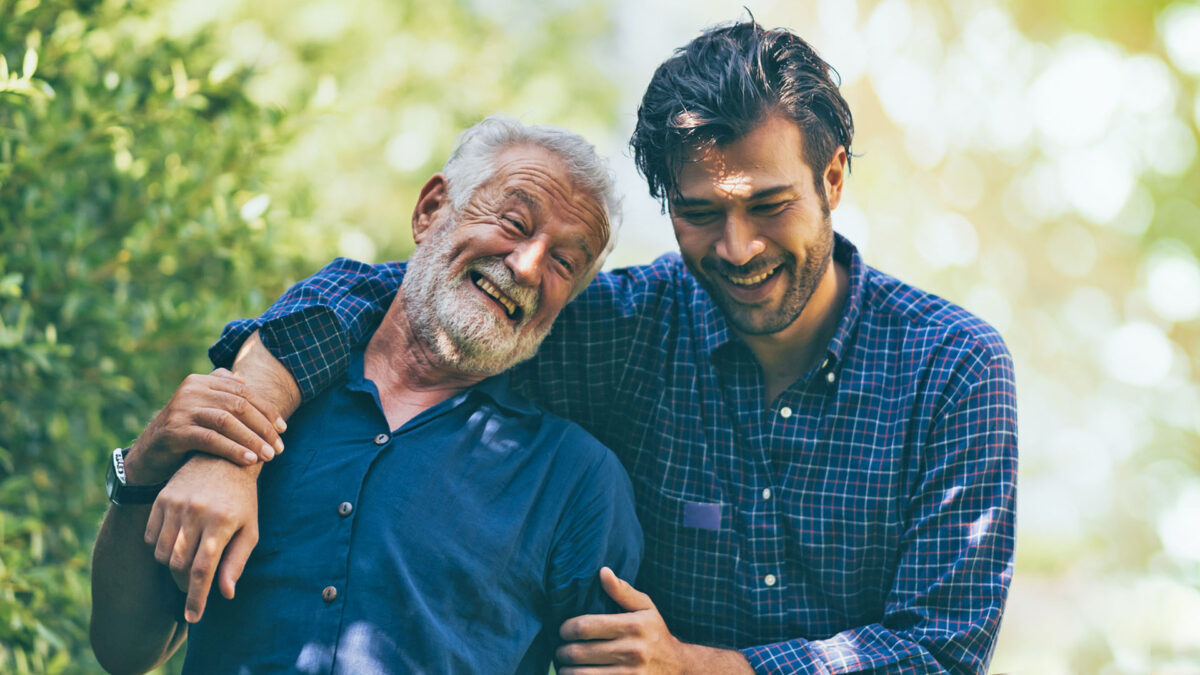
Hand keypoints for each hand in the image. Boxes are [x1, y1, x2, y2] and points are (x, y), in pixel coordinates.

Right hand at [125, 369, 286, 484]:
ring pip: (227, 421)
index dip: (267, 410)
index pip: (244, 392)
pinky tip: (249, 460)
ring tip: (269, 455)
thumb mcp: (203, 409)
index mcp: (201, 381)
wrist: (149, 455)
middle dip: (263, 427)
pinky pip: (211, 439)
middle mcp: (191, 390)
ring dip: (252, 439)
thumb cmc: (185, 432)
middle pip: (239, 405)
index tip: (283, 429)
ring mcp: (181, 409)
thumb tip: (244, 380)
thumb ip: (220, 391)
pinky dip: (233, 449)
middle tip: (280, 447)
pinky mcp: (175, 431)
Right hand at [145, 454, 260, 622]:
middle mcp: (195, 513)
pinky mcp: (161, 500)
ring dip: (172, 566)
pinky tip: (176, 542)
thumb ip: (236, 562)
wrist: (223, 459)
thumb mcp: (249, 529)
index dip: (196, 598)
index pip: (202, 571)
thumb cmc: (242, 500)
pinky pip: (150, 538)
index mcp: (221, 522)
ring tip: (187, 560)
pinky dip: (160, 548)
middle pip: (179, 566)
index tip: (194, 617)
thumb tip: (225, 594)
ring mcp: (175, 505)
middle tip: (193, 586)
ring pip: (162, 554)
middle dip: (185, 583)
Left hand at [556, 568, 750, 673]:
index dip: (566, 628)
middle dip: (562, 651)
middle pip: (578, 652)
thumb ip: (622, 590)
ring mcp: (629, 674)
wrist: (678, 667)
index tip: (564, 630)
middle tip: (561, 649)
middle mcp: (631, 651)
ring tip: (566, 664)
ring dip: (566, 670)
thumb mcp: (645, 607)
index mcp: (633, 626)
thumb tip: (603, 571)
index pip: (585, 626)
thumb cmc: (655, 633)